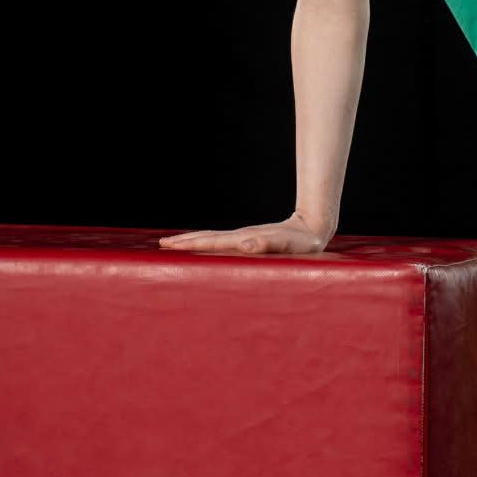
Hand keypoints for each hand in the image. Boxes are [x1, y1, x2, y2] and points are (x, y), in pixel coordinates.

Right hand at [158, 211, 332, 255]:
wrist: (314, 229)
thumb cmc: (303, 244)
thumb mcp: (288, 246)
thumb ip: (269, 244)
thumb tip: (247, 243)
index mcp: (245, 241)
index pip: (211, 243)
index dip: (191, 244)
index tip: (170, 245)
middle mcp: (242, 238)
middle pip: (207, 239)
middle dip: (185, 241)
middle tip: (162, 244)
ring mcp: (245, 239)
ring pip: (213, 240)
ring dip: (193, 241)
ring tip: (175, 244)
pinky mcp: (251, 242)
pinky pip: (222, 244)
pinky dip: (207, 245)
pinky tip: (204, 248)